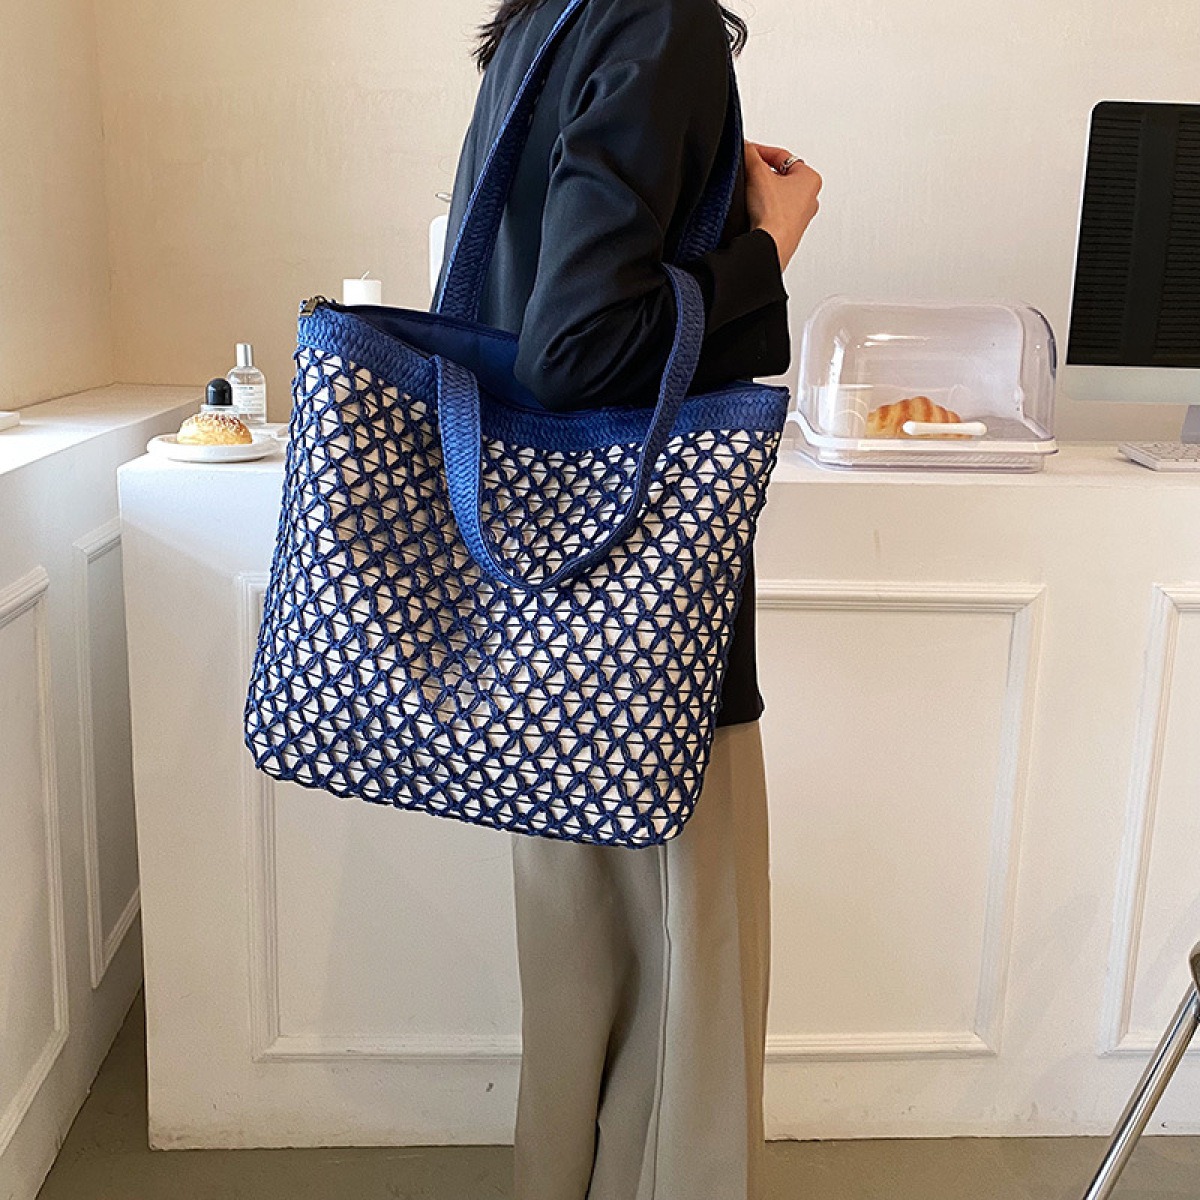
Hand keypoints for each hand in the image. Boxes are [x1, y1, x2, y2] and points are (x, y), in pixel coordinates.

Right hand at [744, 141, 820, 270]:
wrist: (770, 247)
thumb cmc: (774, 215)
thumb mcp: (757, 173)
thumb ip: (750, 153)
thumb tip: (745, 146)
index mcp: (812, 179)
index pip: (781, 156)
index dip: (760, 151)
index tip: (746, 152)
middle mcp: (811, 199)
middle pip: (779, 176)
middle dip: (762, 173)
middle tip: (747, 174)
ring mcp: (800, 218)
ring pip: (775, 196)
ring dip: (761, 193)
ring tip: (749, 195)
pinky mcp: (787, 233)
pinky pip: (772, 214)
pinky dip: (762, 211)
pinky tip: (752, 213)